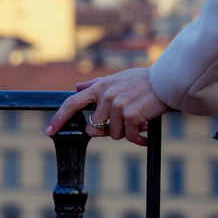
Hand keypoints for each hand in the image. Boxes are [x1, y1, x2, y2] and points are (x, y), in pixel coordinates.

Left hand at [44, 68, 171, 146]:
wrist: (168, 81)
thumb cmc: (144, 81)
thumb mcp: (118, 78)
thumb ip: (96, 84)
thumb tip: (78, 87)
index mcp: (100, 86)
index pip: (72, 103)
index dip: (59, 118)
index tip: (49, 131)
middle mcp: (106, 95)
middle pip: (94, 128)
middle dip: (108, 131)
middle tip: (124, 124)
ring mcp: (117, 105)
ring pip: (114, 134)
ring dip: (127, 133)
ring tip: (140, 122)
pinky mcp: (131, 115)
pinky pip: (130, 137)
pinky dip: (139, 139)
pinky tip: (146, 133)